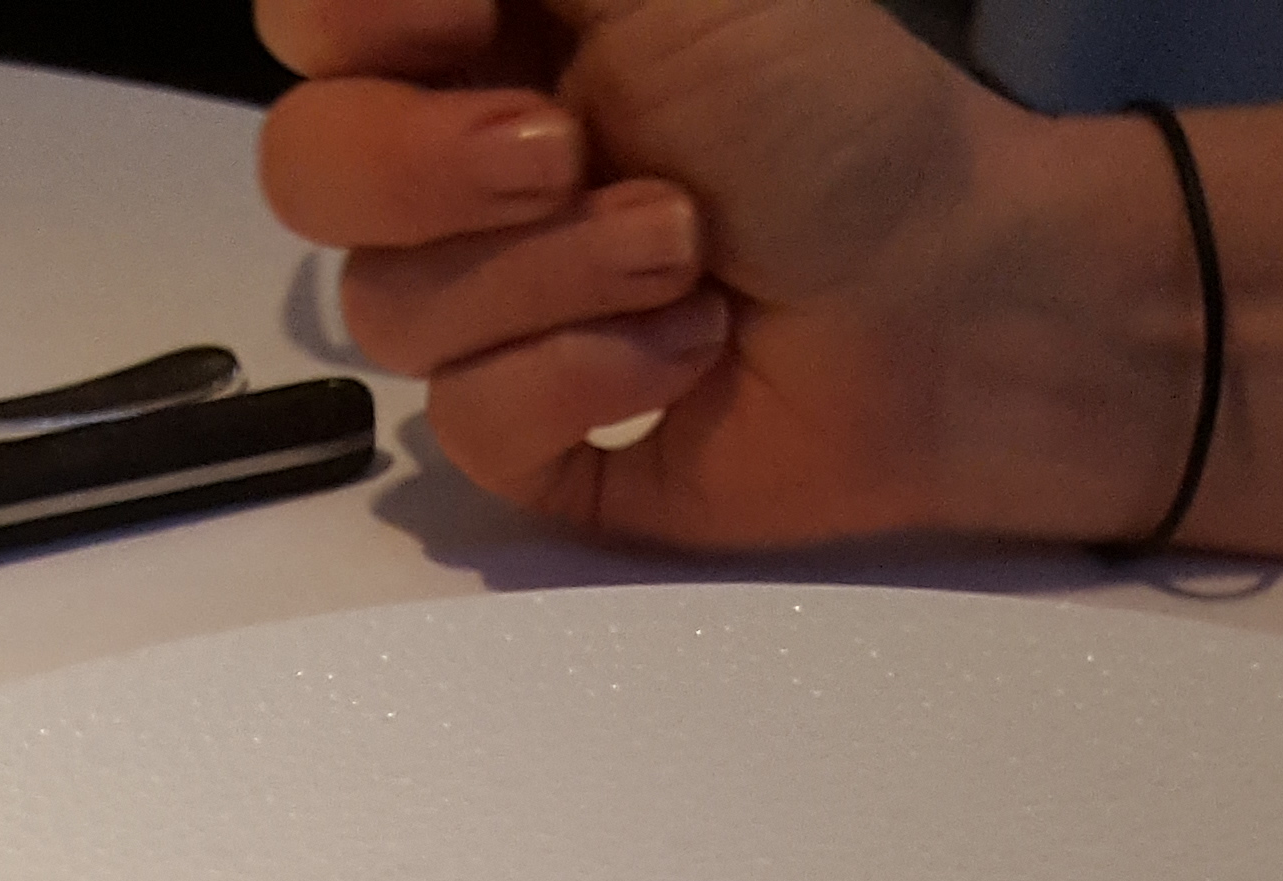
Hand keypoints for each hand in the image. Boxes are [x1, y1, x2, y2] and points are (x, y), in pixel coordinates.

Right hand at [254, 0, 1191, 548]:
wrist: (971, 299)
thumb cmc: (844, 118)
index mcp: (490, 35)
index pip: (314, 26)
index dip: (356, 25)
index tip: (471, 20)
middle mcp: (475, 168)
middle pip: (311, 171)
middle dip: (438, 164)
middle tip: (574, 149)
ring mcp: (504, 307)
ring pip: (390, 309)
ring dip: (560, 274)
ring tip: (693, 254)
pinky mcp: (547, 436)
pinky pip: (467, 425)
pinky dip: (586, 380)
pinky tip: (690, 350)